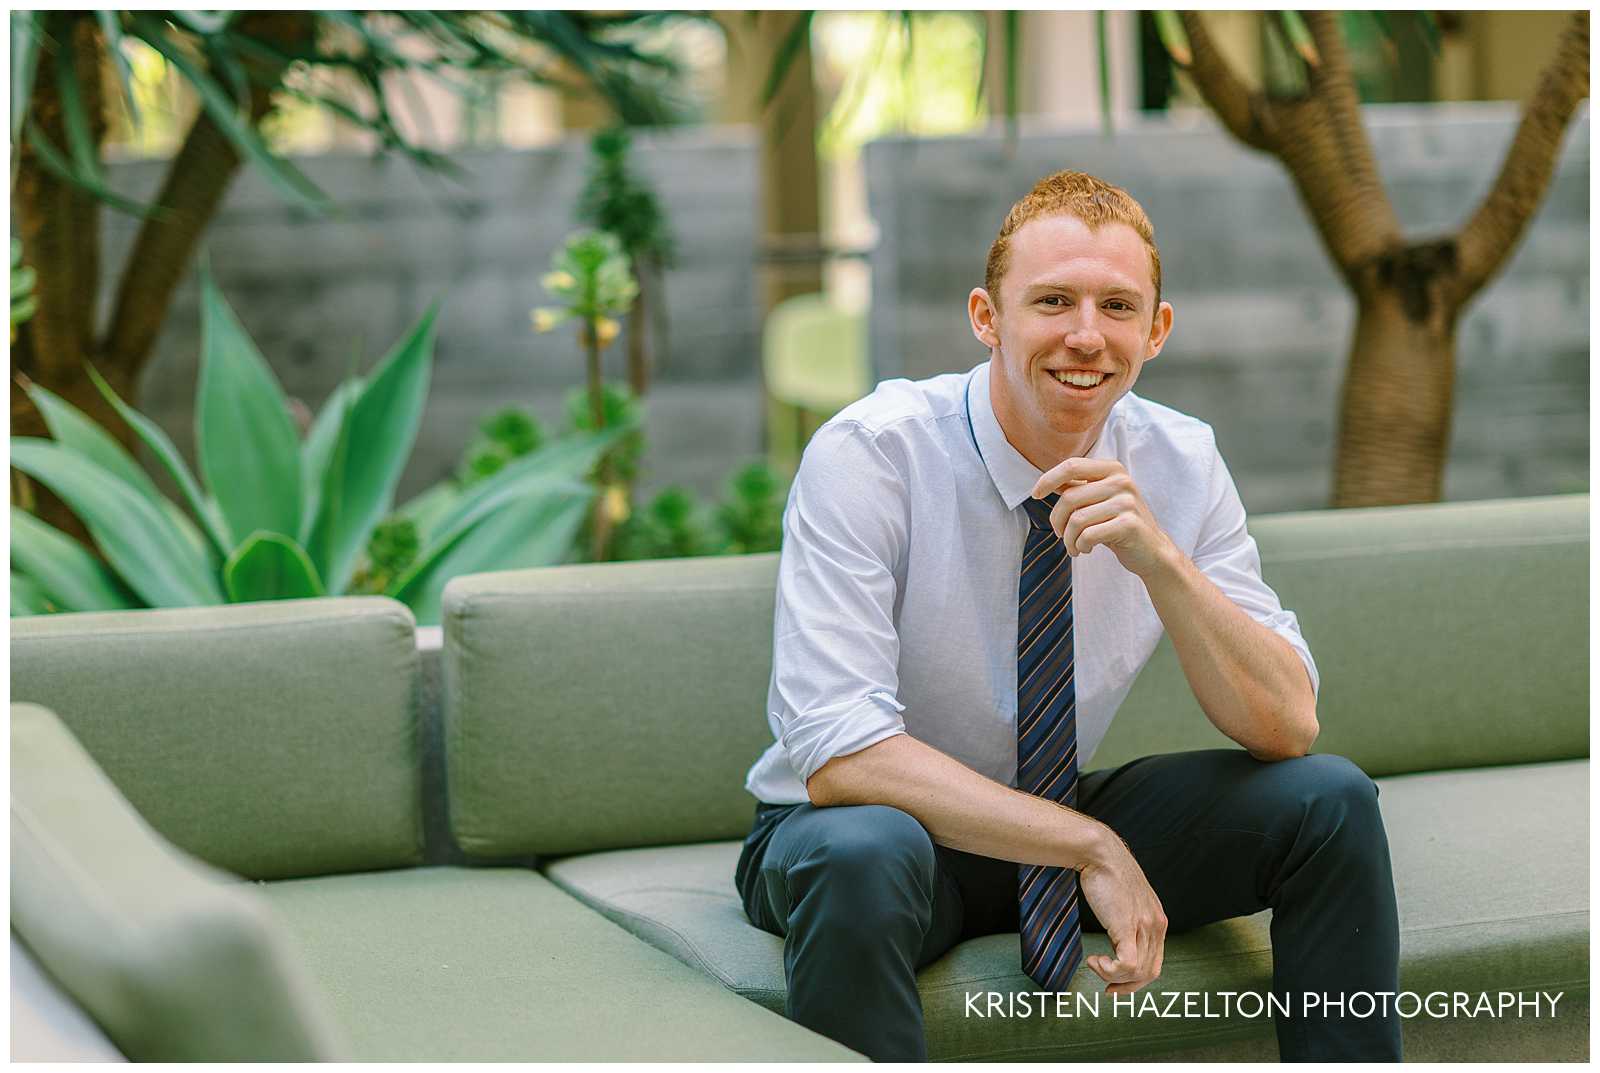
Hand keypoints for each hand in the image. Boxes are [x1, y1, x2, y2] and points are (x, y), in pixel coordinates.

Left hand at [1030, 458, 1175, 579]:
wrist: (1152, 551)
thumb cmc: (1119, 524)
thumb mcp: (1100, 500)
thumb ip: (1078, 488)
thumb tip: (1048, 482)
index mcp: (1113, 469)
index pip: (1071, 466)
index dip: (1048, 479)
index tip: (1035, 494)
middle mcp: (1122, 481)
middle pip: (1069, 498)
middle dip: (1057, 521)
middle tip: (1060, 534)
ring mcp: (1127, 502)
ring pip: (1077, 520)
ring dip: (1069, 539)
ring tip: (1074, 546)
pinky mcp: (1129, 524)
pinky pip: (1089, 535)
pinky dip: (1080, 546)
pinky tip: (1085, 549)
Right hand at [1076, 830, 1167, 994]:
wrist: (1099, 852)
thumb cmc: (1105, 872)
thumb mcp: (1125, 899)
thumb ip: (1129, 917)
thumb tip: (1118, 935)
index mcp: (1157, 920)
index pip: (1156, 963)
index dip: (1136, 980)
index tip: (1115, 983)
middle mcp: (1157, 925)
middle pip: (1150, 973)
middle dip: (1126, 986)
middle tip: (1106, 988)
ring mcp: (1145, 926)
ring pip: (1138, 972)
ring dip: (1112, 977)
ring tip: (1095, 964)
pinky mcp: (1128, 927)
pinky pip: (1127, 965)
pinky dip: (1110, 971)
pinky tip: (1094, 960)